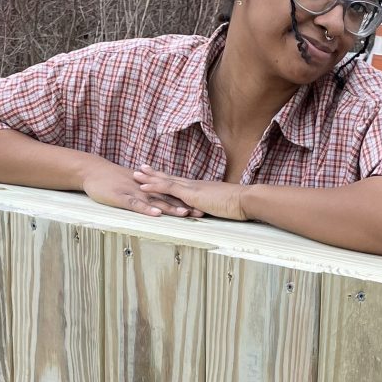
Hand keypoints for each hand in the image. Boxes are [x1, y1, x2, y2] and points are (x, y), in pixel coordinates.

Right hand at [81, 161, 200, 217]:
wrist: (91, 170)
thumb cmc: (110, 180)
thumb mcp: (131, 185)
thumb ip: (145, 191)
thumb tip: (157, 199)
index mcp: (148, 186)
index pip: (170, 193)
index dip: (186, 199)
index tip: (201, 205)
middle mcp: (144, 188)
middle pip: (168, 197)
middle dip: (185, 204)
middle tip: (202, 211)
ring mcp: (134, 192)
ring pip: (155, 200)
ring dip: (171, 207)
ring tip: (185, 213)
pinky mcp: (122, 197)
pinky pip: (136, 204)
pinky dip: (147, 208)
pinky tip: (157, 213)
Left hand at [132, 165, 248, 219]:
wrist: (245, 200)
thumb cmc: (238, 205)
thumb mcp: (220, 207)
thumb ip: (211, 208)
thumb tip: (205, 213)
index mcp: (200, 189)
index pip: (180, 182)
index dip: (168, 178)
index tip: (158, 174)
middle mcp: (194, 185)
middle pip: (170, 177)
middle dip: (155, 174)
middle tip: (141, 168)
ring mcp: (191, 188)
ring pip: (166, 180)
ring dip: (149, 177)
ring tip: (135, 174)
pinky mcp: (191, 194)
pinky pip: (169, 188)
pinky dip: (154, 186)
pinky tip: (143, 186)